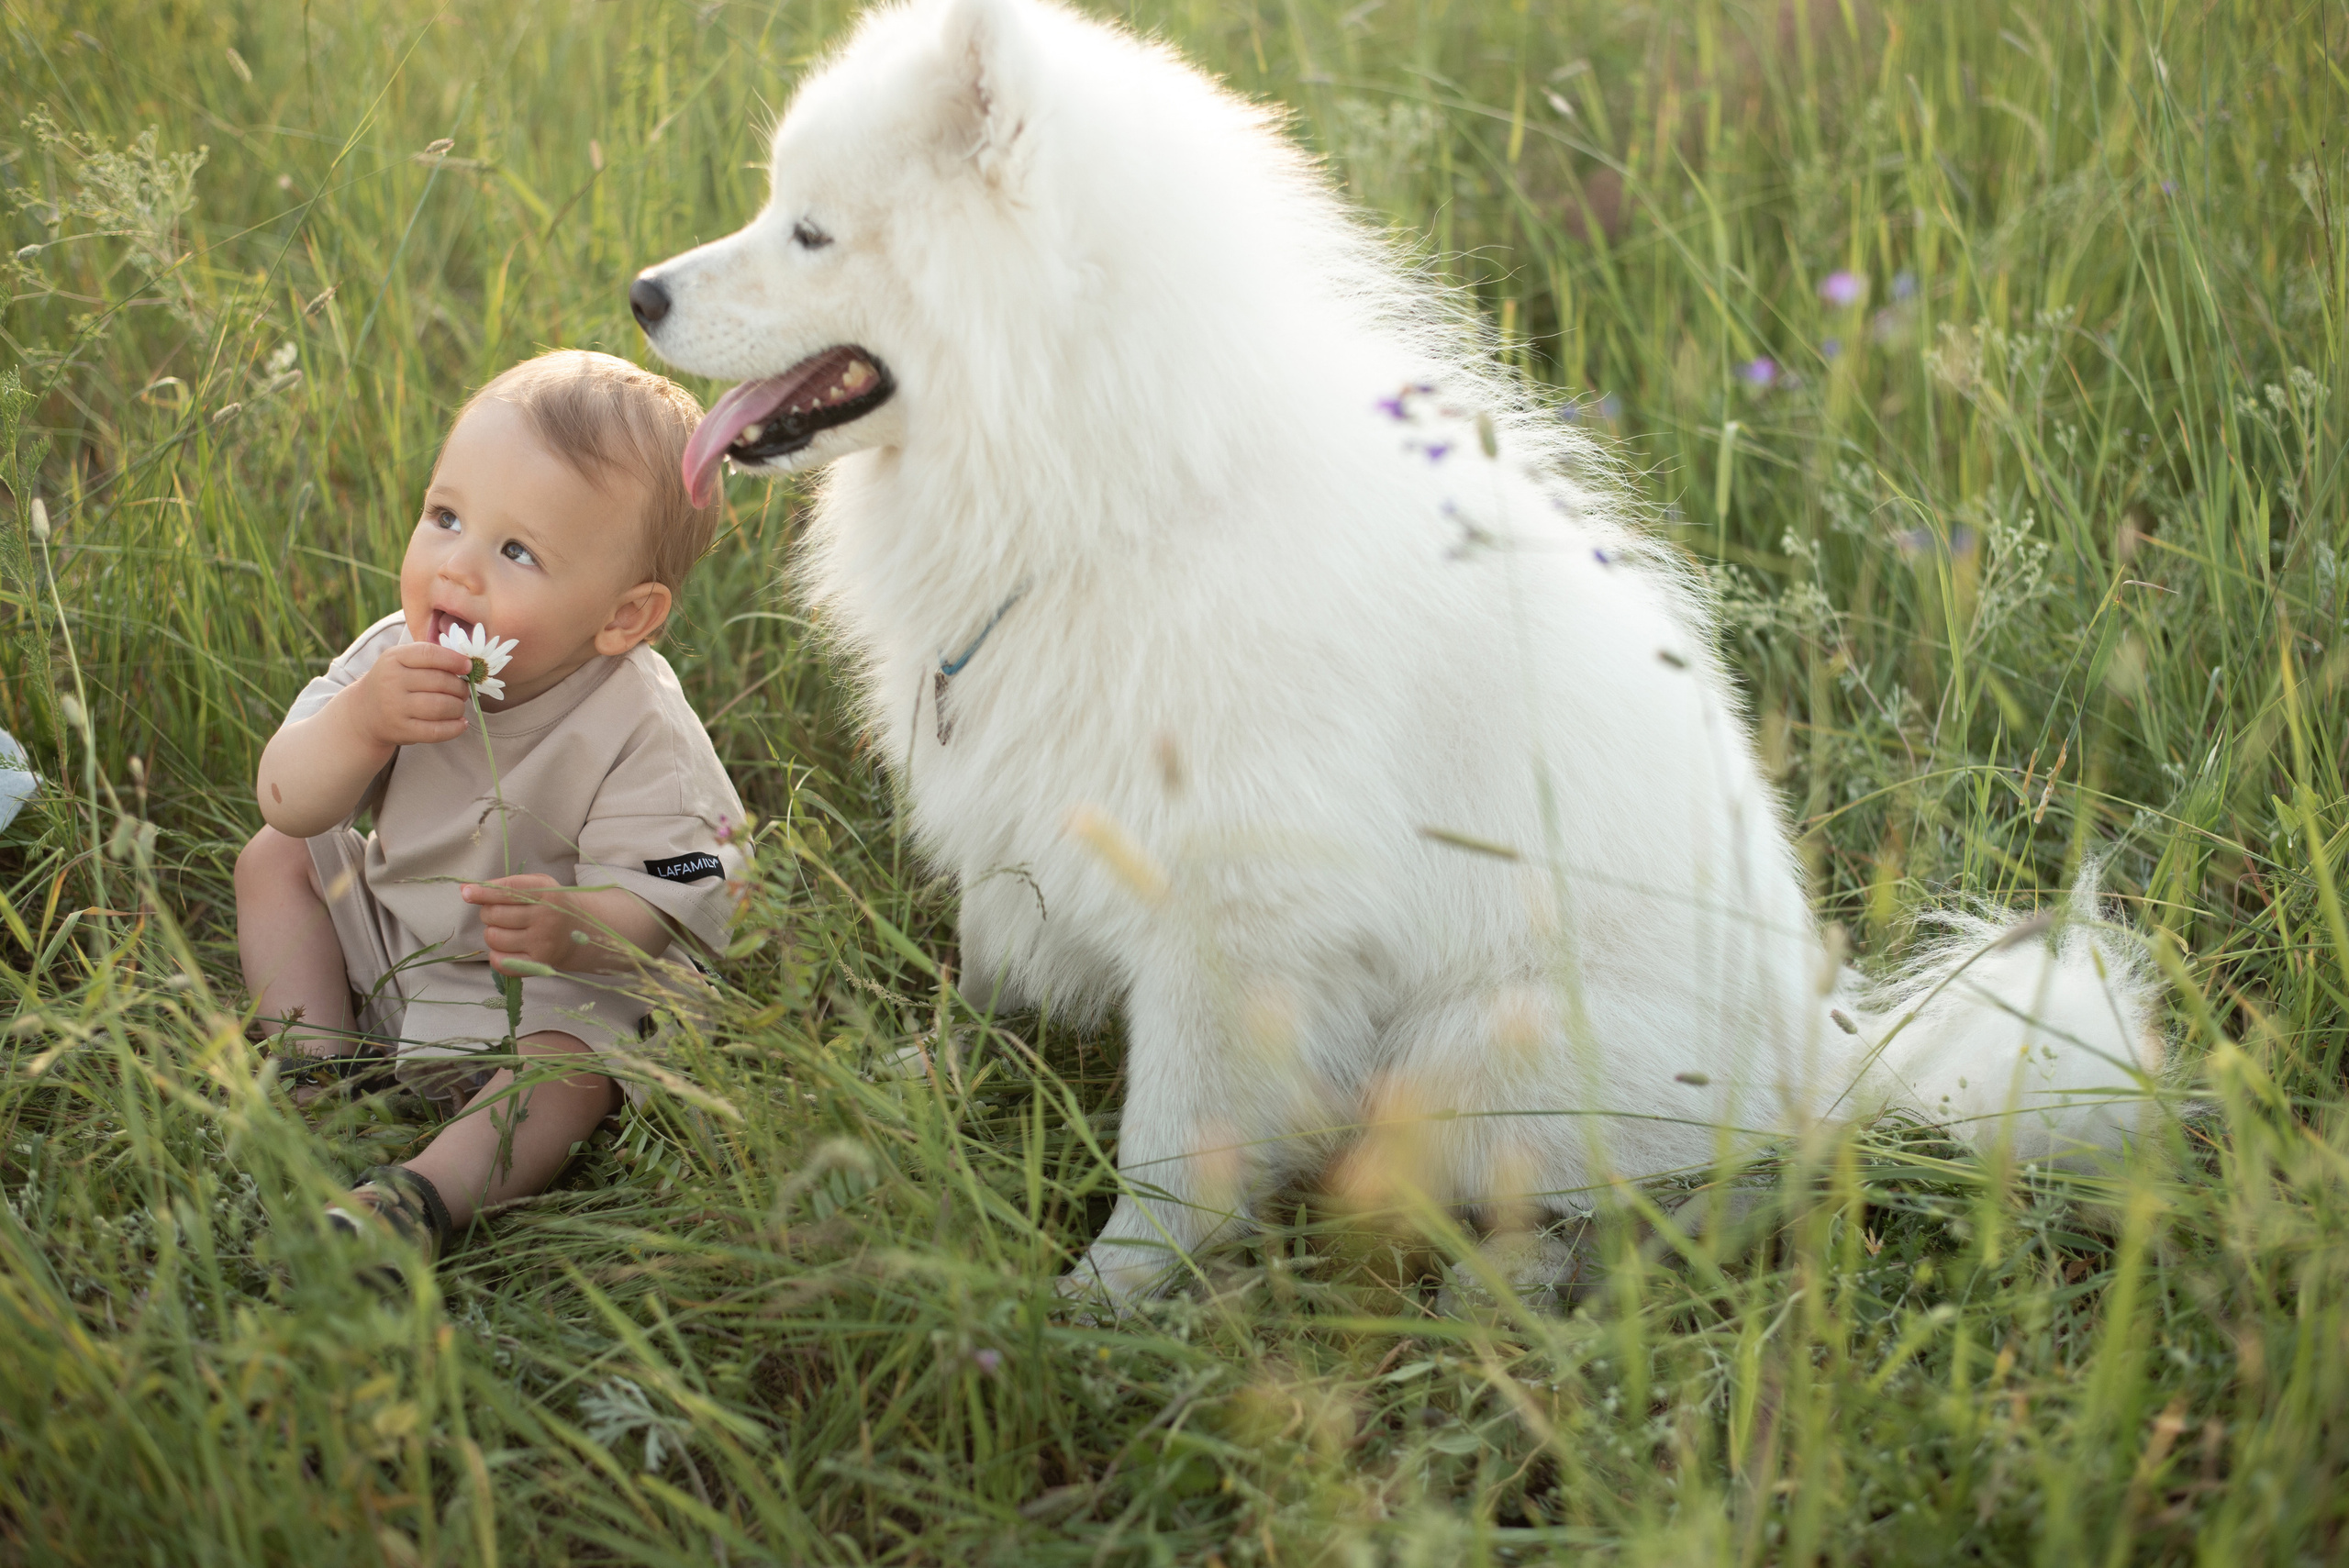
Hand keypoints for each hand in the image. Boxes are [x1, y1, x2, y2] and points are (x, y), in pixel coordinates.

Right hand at [341, 641, 473, 748]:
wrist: (364, 712)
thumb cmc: (394, 682)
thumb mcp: (402, 661)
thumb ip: (431, 657)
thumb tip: (467, 664)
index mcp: (394, 658)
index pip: (430, 654)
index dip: (454, 660)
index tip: (468, 667)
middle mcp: (391, 681)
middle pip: (441, 682)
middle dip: (460, 687)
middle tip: (463, 691)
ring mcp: (395, 707)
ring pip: (442, 706)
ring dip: (458, 707)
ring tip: (458, 706)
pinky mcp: (401, 730)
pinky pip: (436, 731)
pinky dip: (455, 728)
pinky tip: (461, 724)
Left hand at [464, 874, 586, 974]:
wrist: (582, 931)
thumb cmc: (552, 905)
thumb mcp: (537, 886)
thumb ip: (503, 886)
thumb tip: (465, 889)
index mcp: (546, 893)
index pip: (507, 891)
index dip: (483, 892)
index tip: (466, 893)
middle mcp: (546, 917)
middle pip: (494, 914)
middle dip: (489, 913)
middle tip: (500, 914)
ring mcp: (543, 942)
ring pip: (493, 937)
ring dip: (492, 933)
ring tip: (506, 930)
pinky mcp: (539, 963)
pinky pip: (501, 962)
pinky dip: (496, 955)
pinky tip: (505, 948)